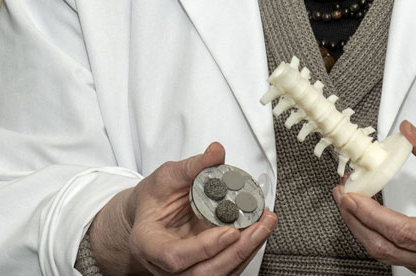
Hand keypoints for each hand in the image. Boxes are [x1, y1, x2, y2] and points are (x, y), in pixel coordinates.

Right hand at [87, 143, 277, 275]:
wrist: (152, 211)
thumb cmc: (155, 197)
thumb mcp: (168, 176)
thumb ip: (192, 167)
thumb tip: (216, 151)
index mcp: (149, 243)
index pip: (173, 257)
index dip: (204, 248)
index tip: (230, 231)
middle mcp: (165, 264)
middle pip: (202, 272)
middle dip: (236, 251)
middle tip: (259, 226)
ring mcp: (185, 270)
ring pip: (218, 273)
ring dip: (247, 250)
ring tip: (266, 224)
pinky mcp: (204, 266)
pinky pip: (228, 266)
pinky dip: (247, 249)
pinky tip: (260, 229)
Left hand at [335, 121, 415, 275]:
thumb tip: (407, 132)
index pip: (405, 231)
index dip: (374, 214)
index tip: (354, 195)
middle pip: (386, 247)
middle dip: (358, 220)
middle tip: (344, 193)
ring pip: (385, 253)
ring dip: (362, 227)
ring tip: (349, 200)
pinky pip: (392, 252)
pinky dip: (374, 233)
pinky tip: (366, 214)